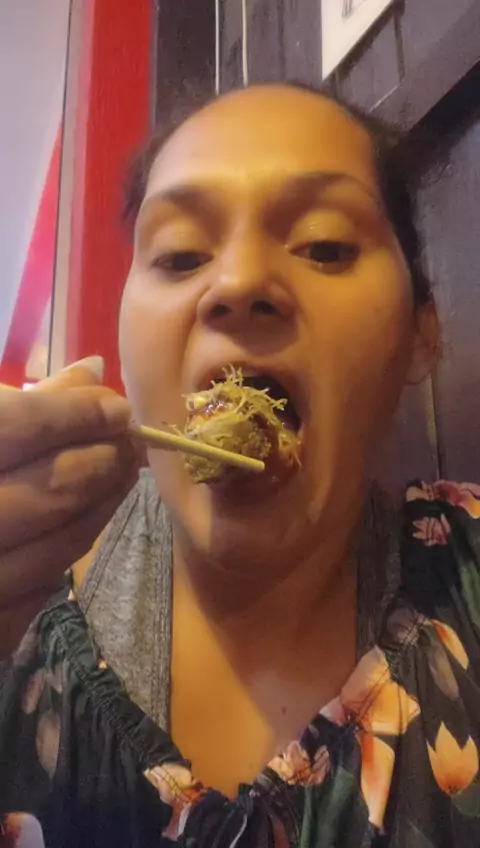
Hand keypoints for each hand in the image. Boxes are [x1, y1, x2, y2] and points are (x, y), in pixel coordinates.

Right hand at [0, 357, 138, 657]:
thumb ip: (19, 401)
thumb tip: (92, 372)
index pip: (23, 425)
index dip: (79, 414)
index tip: (115, 409)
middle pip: (54, 487)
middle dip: (104, 461)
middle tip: (127, 444)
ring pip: (60, 542)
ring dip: (103, 504)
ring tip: (121, 474)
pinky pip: (41, 585)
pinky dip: (70, 546)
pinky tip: (86, 518)